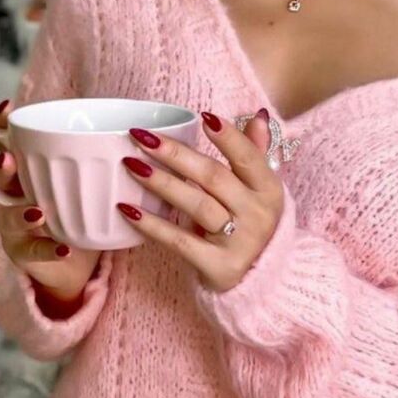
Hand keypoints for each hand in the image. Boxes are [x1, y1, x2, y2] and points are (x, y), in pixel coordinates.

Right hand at [0, 100, 102, 303]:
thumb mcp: (92, 179)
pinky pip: (31, 251)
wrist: (76, 260)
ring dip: (20, 213)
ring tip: (39, 213)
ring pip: (5, 217)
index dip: (1, 125)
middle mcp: (15, 194)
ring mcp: (14, 225)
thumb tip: (146, 131)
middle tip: (9, 158)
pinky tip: (64, 249)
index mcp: (28, 170)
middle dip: (2, 166)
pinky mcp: (24, 252)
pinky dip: (48, 249)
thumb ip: (106, 156)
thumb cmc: (82, 210)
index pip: (8, 143)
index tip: (8, 107)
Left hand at [117, 109, 284, 292]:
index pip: (249, 157)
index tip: (203, 117)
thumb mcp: (261, 190)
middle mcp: (258, 214)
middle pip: (213, 177)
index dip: (228, 137)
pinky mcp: (219, 266)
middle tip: (141, 137)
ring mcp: (239, 241)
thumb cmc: (254, 224)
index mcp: (268, 189)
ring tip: (131, 165)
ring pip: (197, 205)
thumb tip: (257, 116)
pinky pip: (181, 242)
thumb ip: (255, 153)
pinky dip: (153, 226)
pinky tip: (128, 210)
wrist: (264, 282)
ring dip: (162, 183)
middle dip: (176, 154)